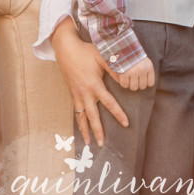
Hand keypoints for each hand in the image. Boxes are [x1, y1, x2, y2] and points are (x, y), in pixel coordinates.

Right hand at [52, 17, 128, 145]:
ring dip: (85, 131)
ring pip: (81, 117)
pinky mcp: (72, 94)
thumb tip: (127, 78)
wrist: (66, 49)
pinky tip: (81, 129)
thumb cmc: (86, 52)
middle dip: (98, 131)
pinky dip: (79, 122)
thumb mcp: (103, 58)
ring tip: (88, 143)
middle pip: (92, 117)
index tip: (126, 123)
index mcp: (94, 85)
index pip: (109, 103)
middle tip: (102, 144)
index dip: (118, 114)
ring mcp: (76, 95)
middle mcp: (84, 94)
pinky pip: (76, 112)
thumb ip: (115, 69)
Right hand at [116, 56, 154, 91]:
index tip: (141, 80)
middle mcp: (142, 70)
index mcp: (149, 66)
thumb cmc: (133, 55)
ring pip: (134, 88)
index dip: (145, 83)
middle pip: (142, 86)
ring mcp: (133, 72)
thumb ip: (147, 71)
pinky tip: (123, 77)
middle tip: (133, 79)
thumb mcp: (144, 61)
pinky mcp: (124, 73)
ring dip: (130, 85)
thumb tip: (147, 84)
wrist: (122, 46)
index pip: (150, 83)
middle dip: (137, 85)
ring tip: (128, 79)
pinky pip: (125, 85)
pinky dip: (123, 83)